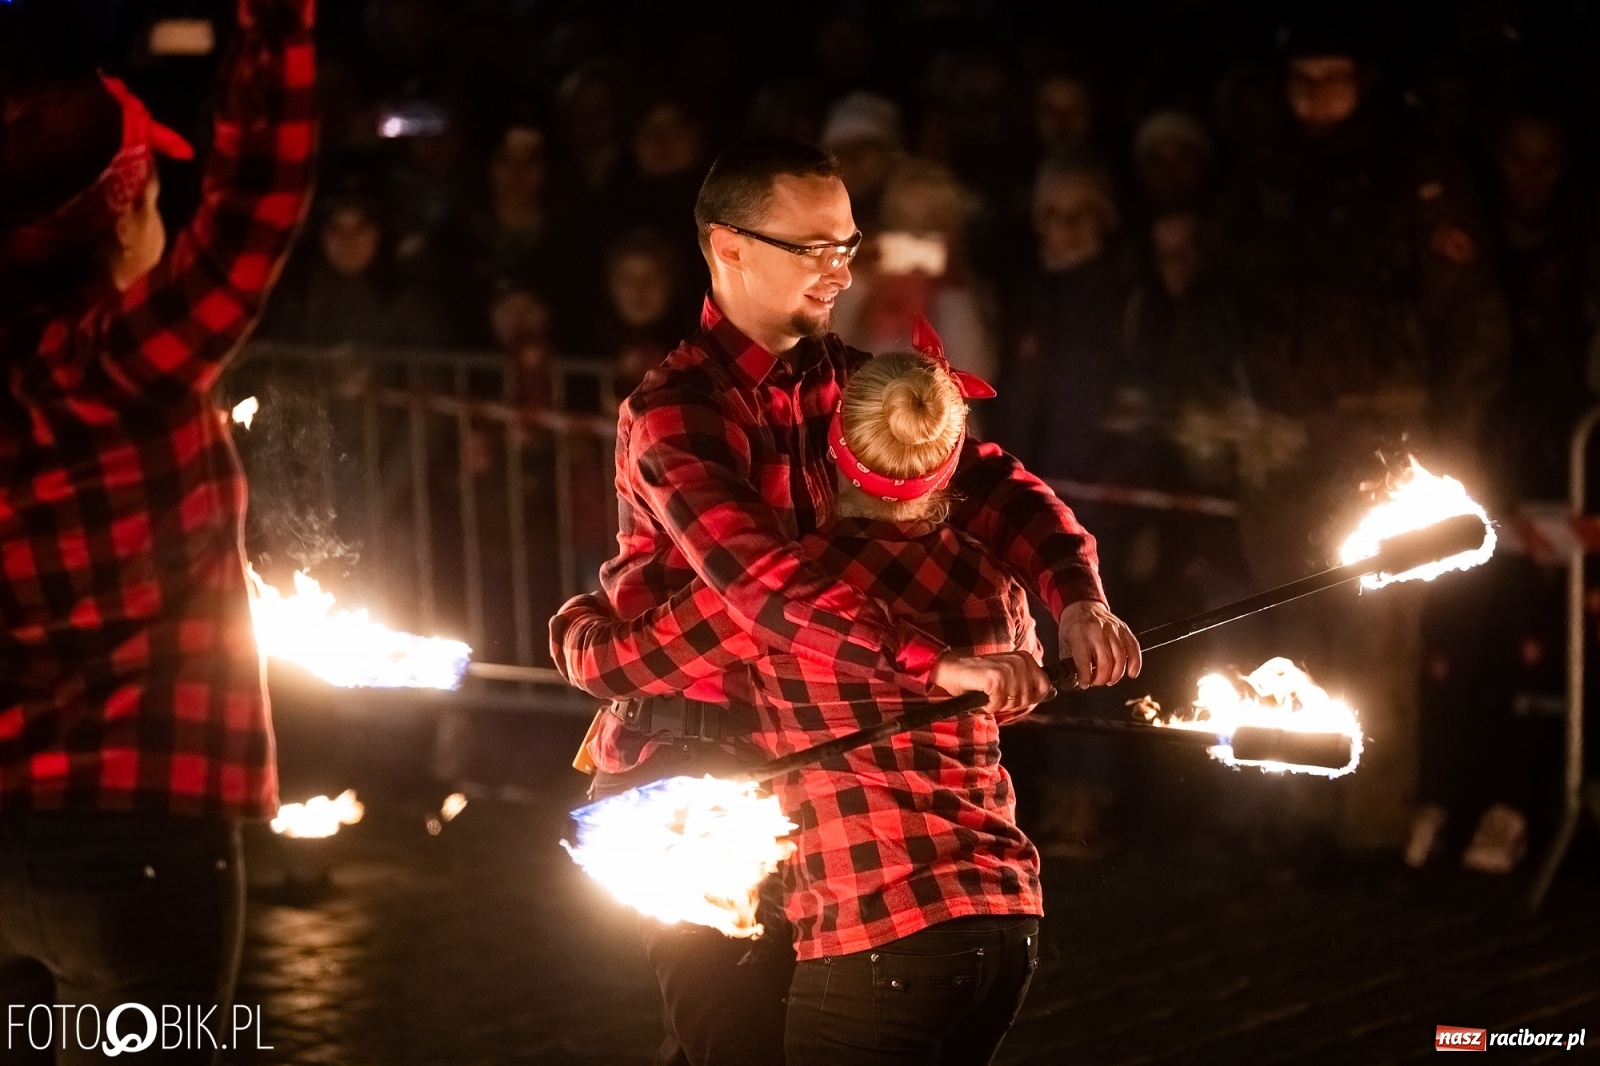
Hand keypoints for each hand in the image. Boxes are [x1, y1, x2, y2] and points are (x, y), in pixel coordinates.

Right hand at [929, 651, 1053, 716]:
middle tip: (997, 693)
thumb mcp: (1010, 676)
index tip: (1013, 694)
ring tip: (989, 693)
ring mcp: (1008, 670)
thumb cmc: (980, 676)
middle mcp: (1019, 661)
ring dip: (999, 704)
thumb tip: (1051, 693)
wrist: (954, 670)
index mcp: (1025, 658)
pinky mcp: (995, 679)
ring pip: (1014, 703)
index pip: (1045, 686)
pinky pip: (999, 704)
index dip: (1030, 697)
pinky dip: (988, 705)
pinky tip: (982, 695)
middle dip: (1011, 702)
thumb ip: (1029, 683)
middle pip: (1028, 698)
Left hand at [1058, 600, 1140, 686]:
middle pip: (1105, 662)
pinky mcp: (1123, 629)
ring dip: (1116, 675)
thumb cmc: (1072, 627)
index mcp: (1079, 635)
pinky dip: (1135, 663)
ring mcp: (1112, 629)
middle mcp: (1097, 631)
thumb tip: (1075, 683)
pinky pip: (1134, 648)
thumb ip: (1069, 663)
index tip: (1085, 683)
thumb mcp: (1064, 644)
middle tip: (1097, 682)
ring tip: (1110, 680)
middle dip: (1102, 679)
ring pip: (1120, 658)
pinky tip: (1131, 673)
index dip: (1085, 678)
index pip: (1084, 663)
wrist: (1081, 606)